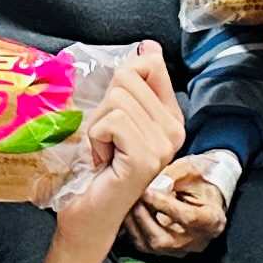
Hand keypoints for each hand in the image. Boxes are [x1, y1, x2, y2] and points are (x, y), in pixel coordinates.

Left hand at [52, 43, 185, 240]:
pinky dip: (96, 138)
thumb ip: (132, 85)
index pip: (150, 64)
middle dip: (104, 106)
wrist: (88, 215)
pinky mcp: (147, 157)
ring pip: (118, 98)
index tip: (115, 117)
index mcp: (170, 116)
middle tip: (106, 140)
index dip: (120, 80)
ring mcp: (164, 145)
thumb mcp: (112, 117)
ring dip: (97, 125)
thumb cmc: (95, 167)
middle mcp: (174, 129)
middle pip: (129, 76)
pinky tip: (103, 160)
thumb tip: (148, 46)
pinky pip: (112, 121)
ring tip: (104, 151)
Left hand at [127, 150, 235, 256]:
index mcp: (211, 221)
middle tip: (134, 196)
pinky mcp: (165, 250)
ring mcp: (180, 249)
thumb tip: (154, 184)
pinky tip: (129, 211)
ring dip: (135, 223)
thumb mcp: (191, 170)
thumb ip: (173, 176)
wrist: (203, 192)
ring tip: (130, 201)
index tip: (148, 191)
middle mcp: (197, 241)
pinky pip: (142, 245)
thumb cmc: (200, 180)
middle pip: (165, 239)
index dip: (164, 205)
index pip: (187, 218)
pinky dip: (132, 228)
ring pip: (151, 245)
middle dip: (144, 216)